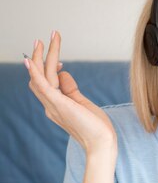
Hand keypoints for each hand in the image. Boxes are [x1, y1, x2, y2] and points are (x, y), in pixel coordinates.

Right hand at [25, 31, 116, 154]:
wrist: (102, 144)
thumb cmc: (96, 127)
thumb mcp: (82, 103)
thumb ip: (71, 89)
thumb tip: (64, 73)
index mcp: (56, 107)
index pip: (45, 84)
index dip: (50, 69)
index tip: (61, 61)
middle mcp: (50, 106)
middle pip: (40, 77)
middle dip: (41, 56)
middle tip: (46, 38)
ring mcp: (52, 106)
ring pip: (42, 76)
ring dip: (43, 56)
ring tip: (47, 38)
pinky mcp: (58, 105)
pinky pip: (42, 86)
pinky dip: (35, 72)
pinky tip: (31, 60)